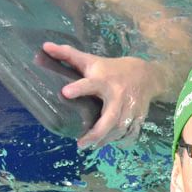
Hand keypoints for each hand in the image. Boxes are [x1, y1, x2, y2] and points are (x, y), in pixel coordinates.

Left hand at [42, 41, 163, 147]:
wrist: (147, 75)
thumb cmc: (112, 68)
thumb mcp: (92, 60)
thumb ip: (68, 55)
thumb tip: (45, 46)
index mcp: (104, 80)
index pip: (90, 84)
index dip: (78, 88)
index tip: (65, 92)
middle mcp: (118, 96)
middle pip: (110, 118)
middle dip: (96, 132)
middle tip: (80, 144)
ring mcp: (130, 108)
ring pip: (119, 128)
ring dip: (106, 139)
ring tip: (92, 146)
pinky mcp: (139, 117)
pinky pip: (131, 133)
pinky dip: (122, 141)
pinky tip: (110, 144)